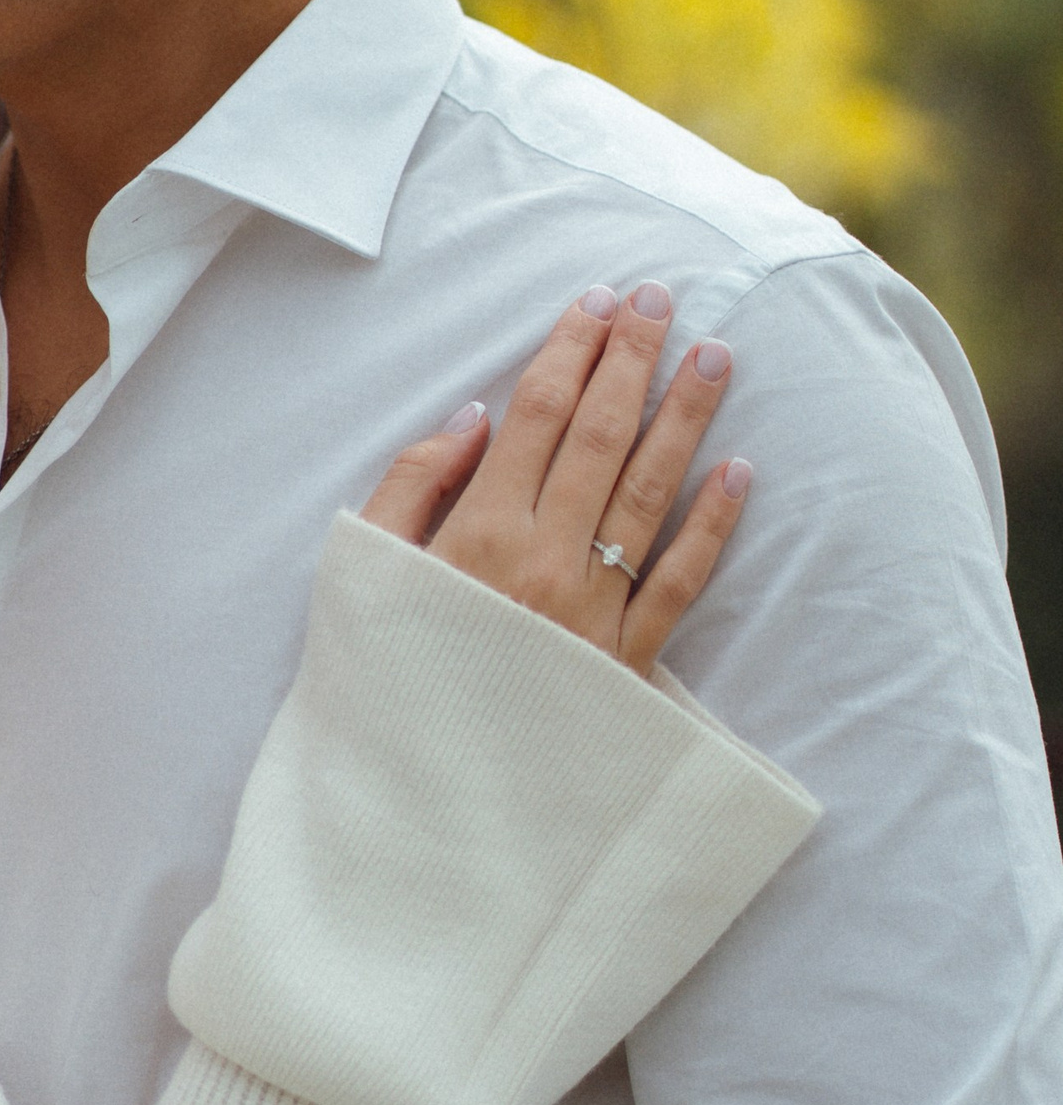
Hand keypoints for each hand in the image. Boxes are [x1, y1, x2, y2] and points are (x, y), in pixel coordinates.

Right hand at [360, 281, 746, 677]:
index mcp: (476, 535)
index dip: (569, 351)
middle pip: (599, 438)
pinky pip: (679, 585)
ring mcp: (592, 613)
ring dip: (686, 419)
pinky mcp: (627, 665)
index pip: (536, 417)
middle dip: (632, 361)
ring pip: (649, 495)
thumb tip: (478, 417)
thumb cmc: (381, 681)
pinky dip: (713, 527)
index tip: (597, 301)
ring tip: (716, 356)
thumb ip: (411, 489)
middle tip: (663, 299)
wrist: (416, 805)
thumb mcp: (364, 575)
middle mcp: (543, 563)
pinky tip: (740, 473)